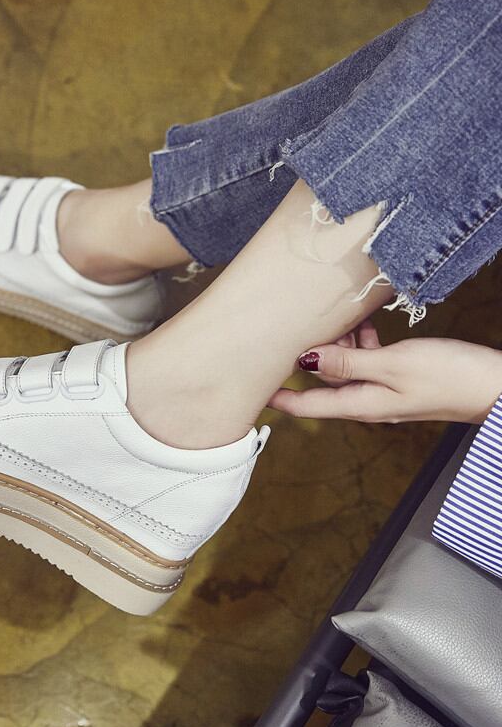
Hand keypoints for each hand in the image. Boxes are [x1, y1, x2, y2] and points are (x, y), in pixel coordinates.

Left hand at [269, 320, 501, 423]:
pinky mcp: (398, 378)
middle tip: (297, 328)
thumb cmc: (448, 376)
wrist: (494, 386)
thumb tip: (306, 361)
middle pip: (321, 382)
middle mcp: (365, 401)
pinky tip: (364, 327)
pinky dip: (361, 344)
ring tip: (339, 321)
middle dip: (307, 357)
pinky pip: (367, 361)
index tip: (249, 387)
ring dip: (337, 345)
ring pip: (344, 367)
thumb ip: (348, 362)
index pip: (305, 405)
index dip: (277, 397)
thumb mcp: (392, 366)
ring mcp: (382, 390)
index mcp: (358, 403)